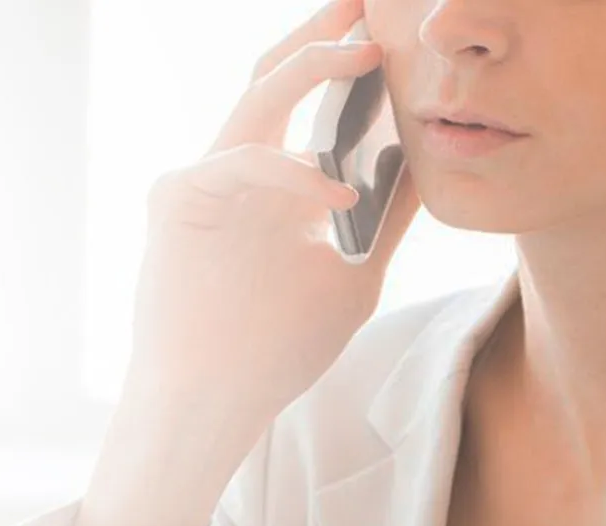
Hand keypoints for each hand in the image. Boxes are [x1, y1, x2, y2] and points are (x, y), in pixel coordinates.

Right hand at [122, 0, 422, 444]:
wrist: (214, 404)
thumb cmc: (274, 350)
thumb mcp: (354, 275)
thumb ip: (386, 221)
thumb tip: (430, 163)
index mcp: (272, 183)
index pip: (308, 101)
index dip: (347, 60)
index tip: (391, 30)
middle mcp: (236, 171)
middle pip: (276, 75)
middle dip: (323, 34)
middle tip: (369, 1)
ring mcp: (202, 182)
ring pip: (255, 99)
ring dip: (310, 68)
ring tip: (367, 54)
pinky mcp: (175, 202)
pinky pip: (237, 162)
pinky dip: (287, 172)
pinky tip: (336, 192)